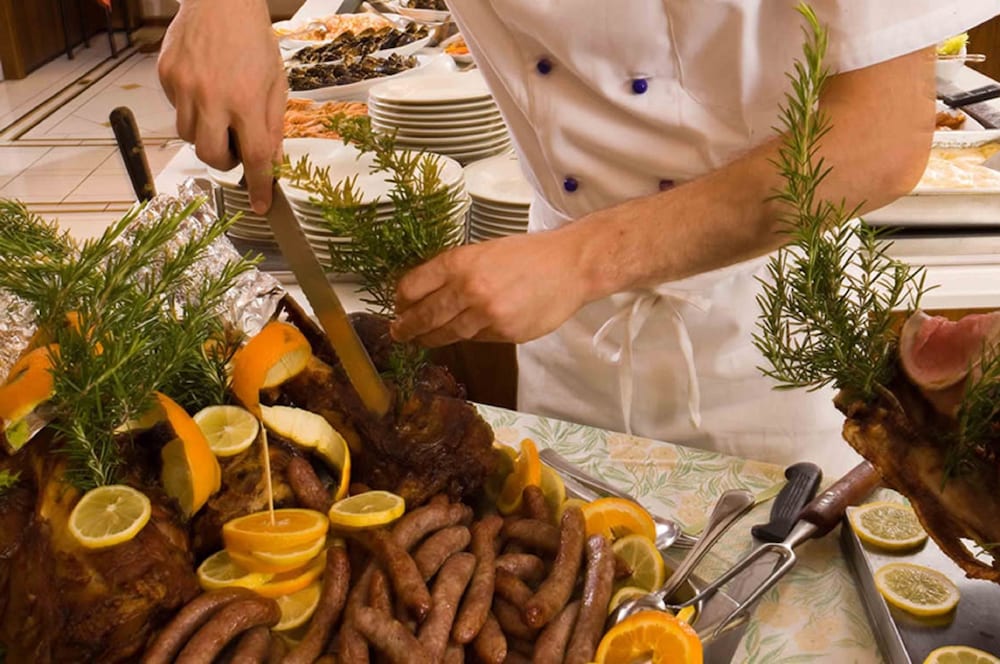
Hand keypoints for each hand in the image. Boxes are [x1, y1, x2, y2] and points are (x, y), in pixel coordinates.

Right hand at [158, 0, 285, 212]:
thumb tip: (271, 163)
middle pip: (212, 156)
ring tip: (220, 114)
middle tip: (236, 146)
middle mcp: (212, 97)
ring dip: (206, 137)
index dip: (257, 186)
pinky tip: (203, 90)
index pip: (254, 157)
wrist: (220, 2)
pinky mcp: (166, 77)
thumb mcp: (276, 84)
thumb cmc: (253, 40)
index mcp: (247, 100)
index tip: (260, 205)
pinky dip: (190, 110)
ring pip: (189, 137)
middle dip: (226, 161)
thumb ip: (273, 125)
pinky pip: (176, 111)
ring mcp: (184, 87)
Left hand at [391, 231, 589, 346]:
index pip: (414, 285)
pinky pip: (476, 339)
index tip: (398, 306)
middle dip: (406, 327)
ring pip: (448, 333)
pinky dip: (468, 336)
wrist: (570, 266)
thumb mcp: (485, 250)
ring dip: (431, 338)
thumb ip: (456, 270)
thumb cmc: (529, 254)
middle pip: (425, 316)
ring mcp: (487, 314)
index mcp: (460, 261)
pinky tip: (465, 332)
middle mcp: (469, 288)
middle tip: (398, 333)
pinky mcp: (504, 333)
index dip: (401, 299)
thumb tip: (426, 291)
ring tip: (421, 340)